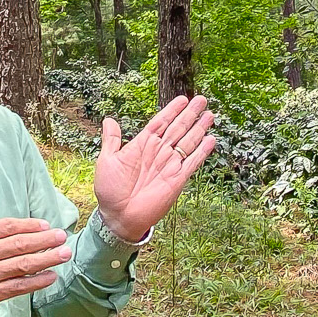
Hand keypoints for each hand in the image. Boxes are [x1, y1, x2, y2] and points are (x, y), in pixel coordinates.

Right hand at [0, 188, 71, 316]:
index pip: (7, 227)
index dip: (29, 225)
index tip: (45, 224)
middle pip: (19, 244)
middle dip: (44, 240)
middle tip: (62, 236)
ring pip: (22, 265)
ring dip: (47, 259)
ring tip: (64, 254)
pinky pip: (18, 287)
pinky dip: (36, 282)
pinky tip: (51, 276)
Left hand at [92, 93, 216, 242]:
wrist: (119, 217)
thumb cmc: (110, 191)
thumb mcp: (107, 161)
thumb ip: (112, 140)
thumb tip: (108, 119)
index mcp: (142, 145)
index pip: (160, 122)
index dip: (172, 110)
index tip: (182, 99)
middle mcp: (158, 152)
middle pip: (178, 128)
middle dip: (190, 114)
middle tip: (202, 99)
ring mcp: (169, 165)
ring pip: (187, 142)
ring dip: (199, 128)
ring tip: (209, 115)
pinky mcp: (177, 180)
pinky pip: (192, 162)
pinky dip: (202, 151)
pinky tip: (210, 140)